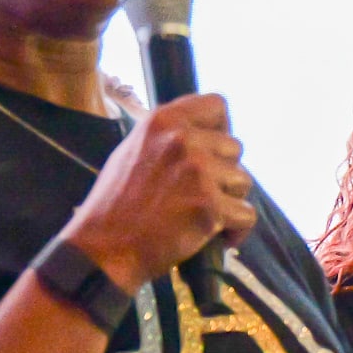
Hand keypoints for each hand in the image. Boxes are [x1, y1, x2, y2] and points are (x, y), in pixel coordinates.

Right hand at [62, 93, 254, 295]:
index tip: (213, 151)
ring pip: (244, 181)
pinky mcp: (210, 205)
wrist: (104, 247)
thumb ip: (169, 137)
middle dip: (224, 172)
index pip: (217, 105)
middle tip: (198, 194)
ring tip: (200, 214)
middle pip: (235, 148)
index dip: (221, 129)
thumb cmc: (118, 203)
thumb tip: (206, 132)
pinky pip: (247, 215)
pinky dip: (237, 230)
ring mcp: (199, 171)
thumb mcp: (134, 150)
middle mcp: (183, 139)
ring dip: (229, 200)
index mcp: (163, 120)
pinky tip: (216, 237)